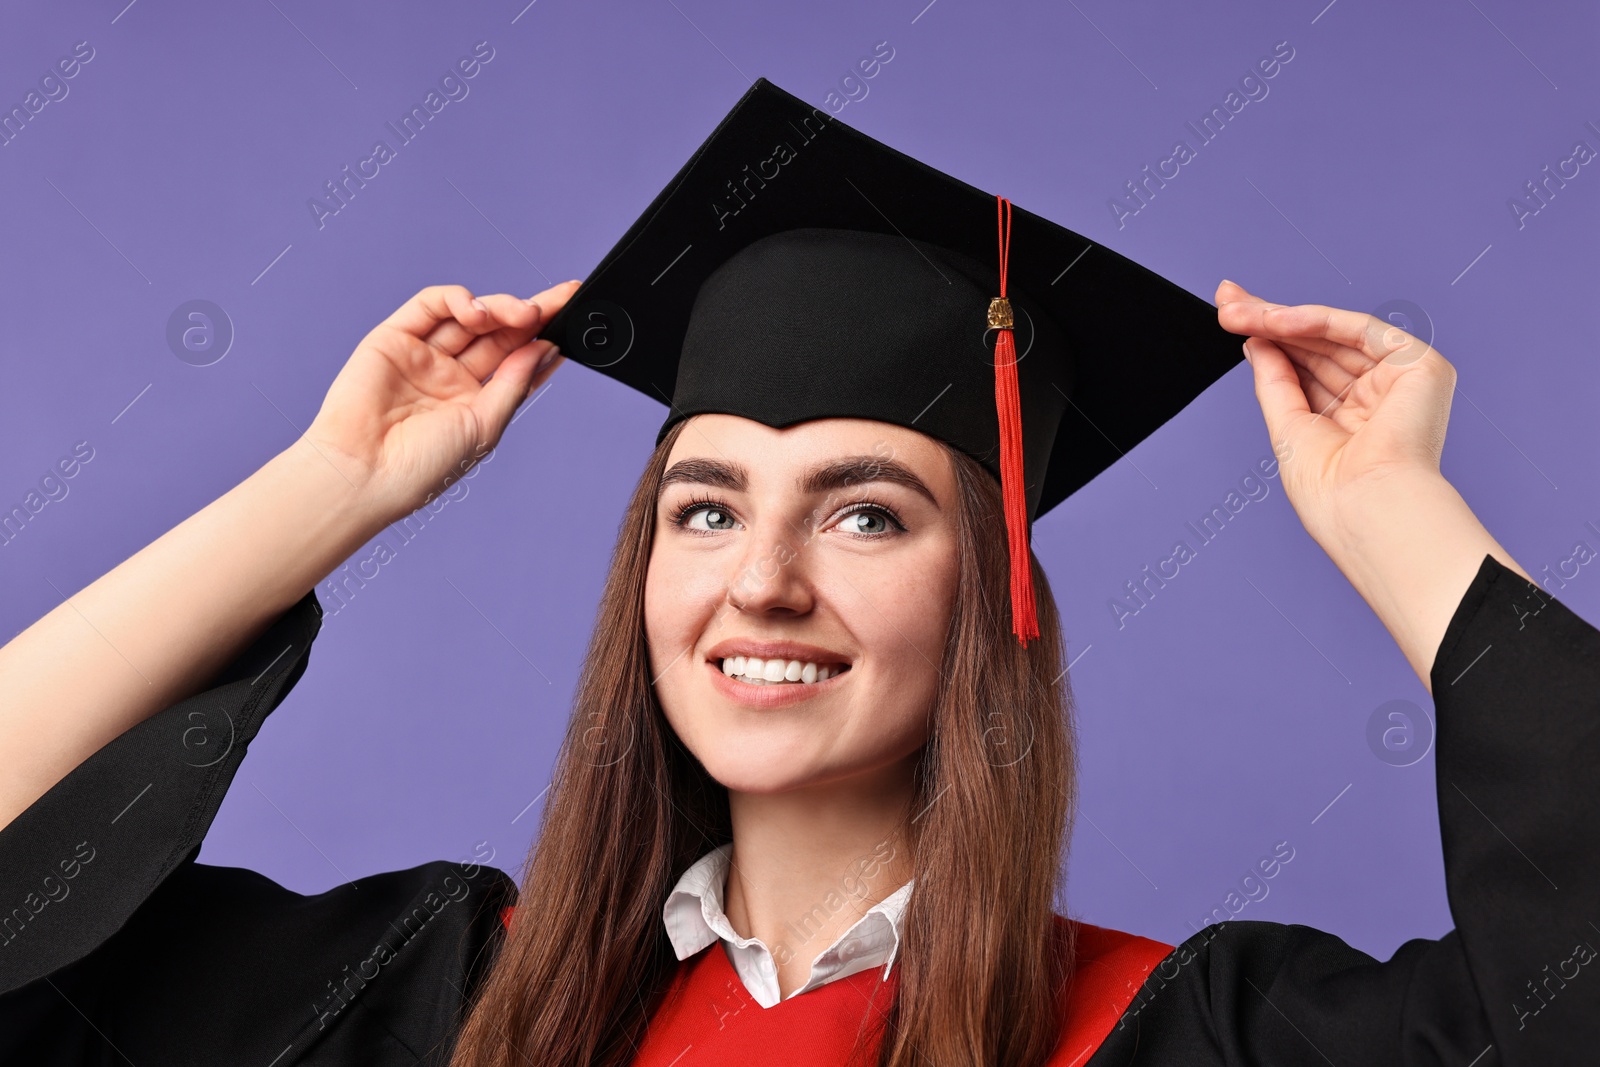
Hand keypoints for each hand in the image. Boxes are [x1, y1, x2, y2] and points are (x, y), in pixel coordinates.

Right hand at [302, 280, 579, 518]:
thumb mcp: (485, 425)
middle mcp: (451, 375)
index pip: (517, 360)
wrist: (365, 473)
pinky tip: (478, 311)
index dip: (545, 338)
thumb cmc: (422, 465)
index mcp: (475, 400)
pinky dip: (458, 299)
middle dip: (531, 314)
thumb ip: (514, 383)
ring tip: (523, 313)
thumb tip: (547, 348)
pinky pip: (431, 305)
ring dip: (501, 308)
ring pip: (470, 316)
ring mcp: (423, 354)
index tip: (575, 317)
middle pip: (499, 333)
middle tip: (558, 303)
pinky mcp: (394, 337)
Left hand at [1215, 280, 1456, 550]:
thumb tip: (1255, 341)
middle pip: (1317, 345)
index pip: (1306, 367)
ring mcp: (1401, 380)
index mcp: (1352, 420)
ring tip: (1237, 312)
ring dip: (1280, 319)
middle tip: (1226, 301)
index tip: (1230, 317)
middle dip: (1268, 320)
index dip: (1270, 339)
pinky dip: (1315, 322)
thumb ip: (1275, 380)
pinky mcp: (1421, 366)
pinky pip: (1359, 330)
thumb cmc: (1332, 491)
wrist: (1366, 509)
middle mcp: (1378, 397)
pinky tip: (1274, 320)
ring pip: (1333, 334)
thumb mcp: (1288, 426)